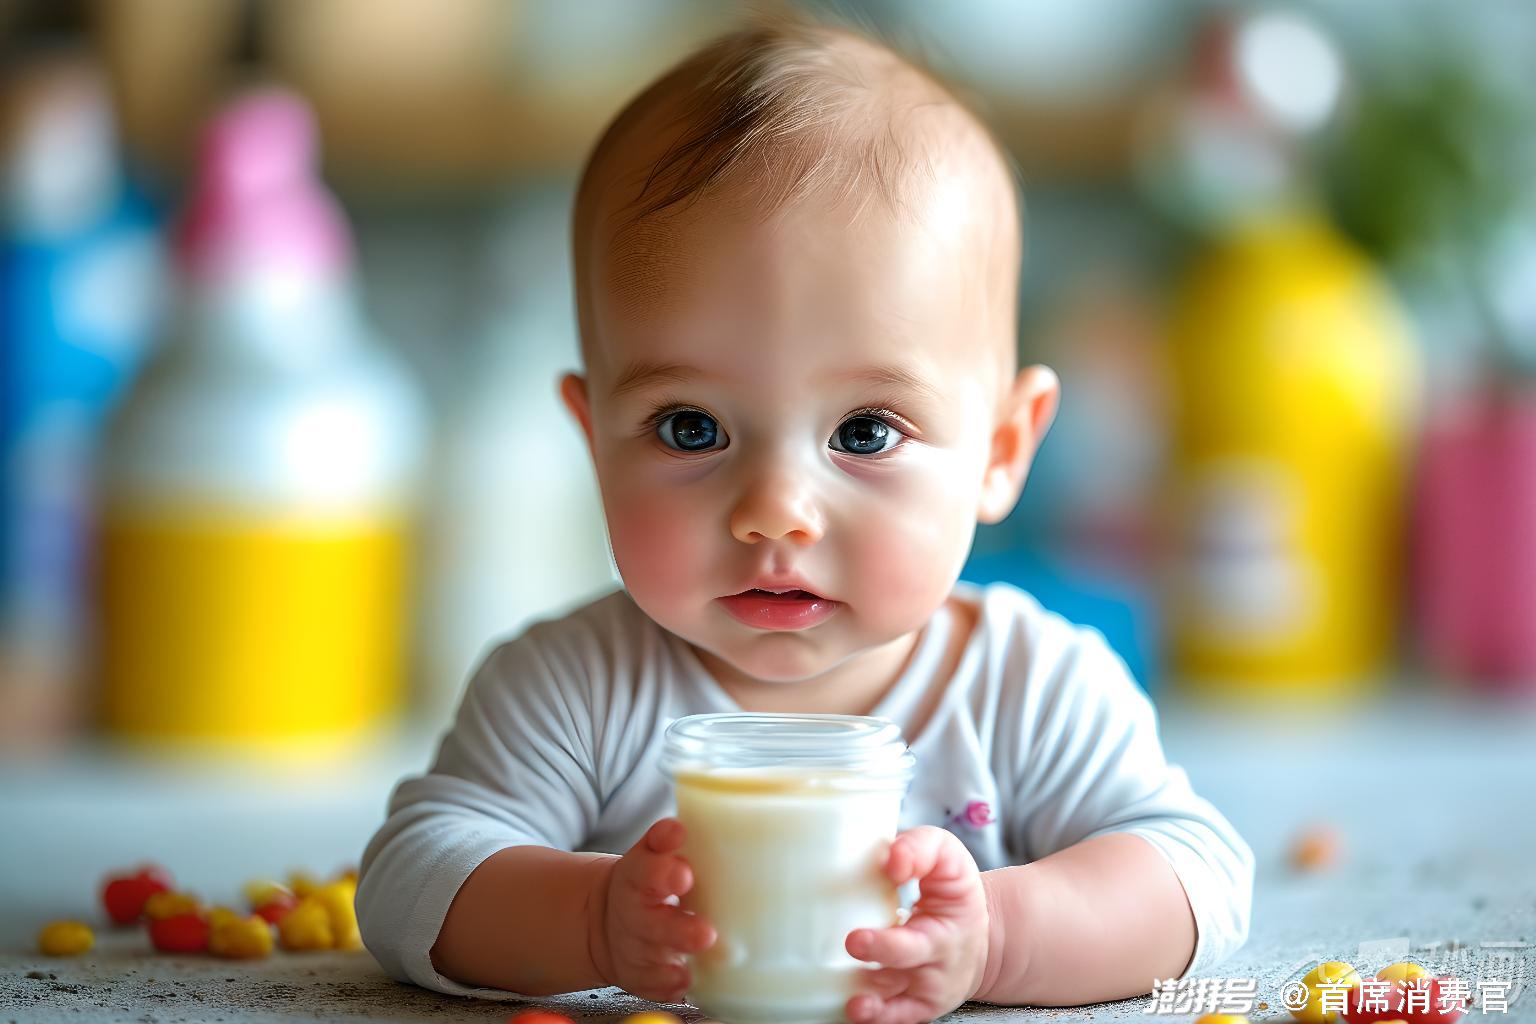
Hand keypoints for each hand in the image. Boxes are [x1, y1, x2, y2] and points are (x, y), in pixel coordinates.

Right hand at [587, 818, 715, 1002]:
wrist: (611, 924)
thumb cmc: (648, 885)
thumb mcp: (649, 855)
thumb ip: (663, 840)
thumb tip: (676, 828)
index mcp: (635, 878)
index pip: (645, 871)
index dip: (663, 872)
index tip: (684, 873)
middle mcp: (633, 918)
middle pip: (651, 926)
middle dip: (679, 931)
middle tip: (706, 933)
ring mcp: (636, 951)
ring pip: (655, 961)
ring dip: (679, 965)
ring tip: (707, 962)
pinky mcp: (642, 979)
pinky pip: (657, 988)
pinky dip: (673, 986)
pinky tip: (690, 982)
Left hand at [844, 826, 989, 1023]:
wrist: (975, 940)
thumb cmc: (954, 896)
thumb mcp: (947, 859)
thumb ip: (920, 849)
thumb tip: (892, 859)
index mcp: (946, 925)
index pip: (922, 925)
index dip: (895, 926)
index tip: (866, 920)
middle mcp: (937, 961)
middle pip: (909, 960)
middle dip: (883, 951)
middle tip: (855, 941)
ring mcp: (925, 989)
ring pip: (897, 999)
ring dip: (874, 1003)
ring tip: (853, 1003)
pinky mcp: (916, 1007)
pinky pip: (898, 1018)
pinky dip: (878, 1018)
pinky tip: (855, 1011)